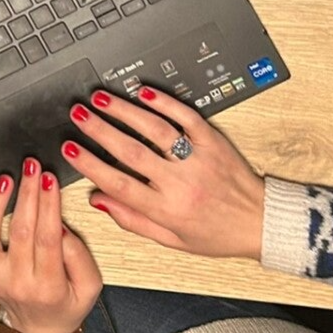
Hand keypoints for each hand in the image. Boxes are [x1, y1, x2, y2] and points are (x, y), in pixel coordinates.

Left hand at [0, 158, 101, 332]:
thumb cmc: (66, 304)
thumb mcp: (90, 287)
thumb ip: (79, 257)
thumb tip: (61, 228)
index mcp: (49, 285)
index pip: (48, 238)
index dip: (48, 205)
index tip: (49, 179)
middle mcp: (17, 282)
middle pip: (19, 232)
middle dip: (27, 194)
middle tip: (31, 167)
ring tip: (4, 180)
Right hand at [64, 87, 265, 259]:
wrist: (262, 223)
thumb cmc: (217, 234)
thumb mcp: (172, 240)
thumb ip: (132, 220)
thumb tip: (99, 200)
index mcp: (168, 209)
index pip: (119, 184)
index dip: (89, 165)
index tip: (69, 149)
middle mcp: (181, 183)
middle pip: (131, 151)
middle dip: (98, 130)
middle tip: (77, 114)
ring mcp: (198, 160)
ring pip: (155, 129)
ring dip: (124, 110)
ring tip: (100, 98)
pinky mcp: (213, 142)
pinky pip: (187, 117)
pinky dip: (165, 102)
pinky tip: (143, 92)